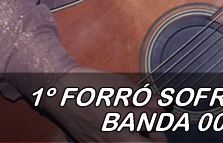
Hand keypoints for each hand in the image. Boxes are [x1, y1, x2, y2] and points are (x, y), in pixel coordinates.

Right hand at [39, 66, 165, 142]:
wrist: (60, 91)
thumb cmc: (89, 84)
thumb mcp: (120, 85)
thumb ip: (143, 98)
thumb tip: (162, 106)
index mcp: (123, 120)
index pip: (156, 122)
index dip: (162, 113)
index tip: (160, 108)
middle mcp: (115, 139)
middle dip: (158, 140)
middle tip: (154, 130)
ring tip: (139, 132)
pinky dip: (124, 142)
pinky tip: (122, 133)